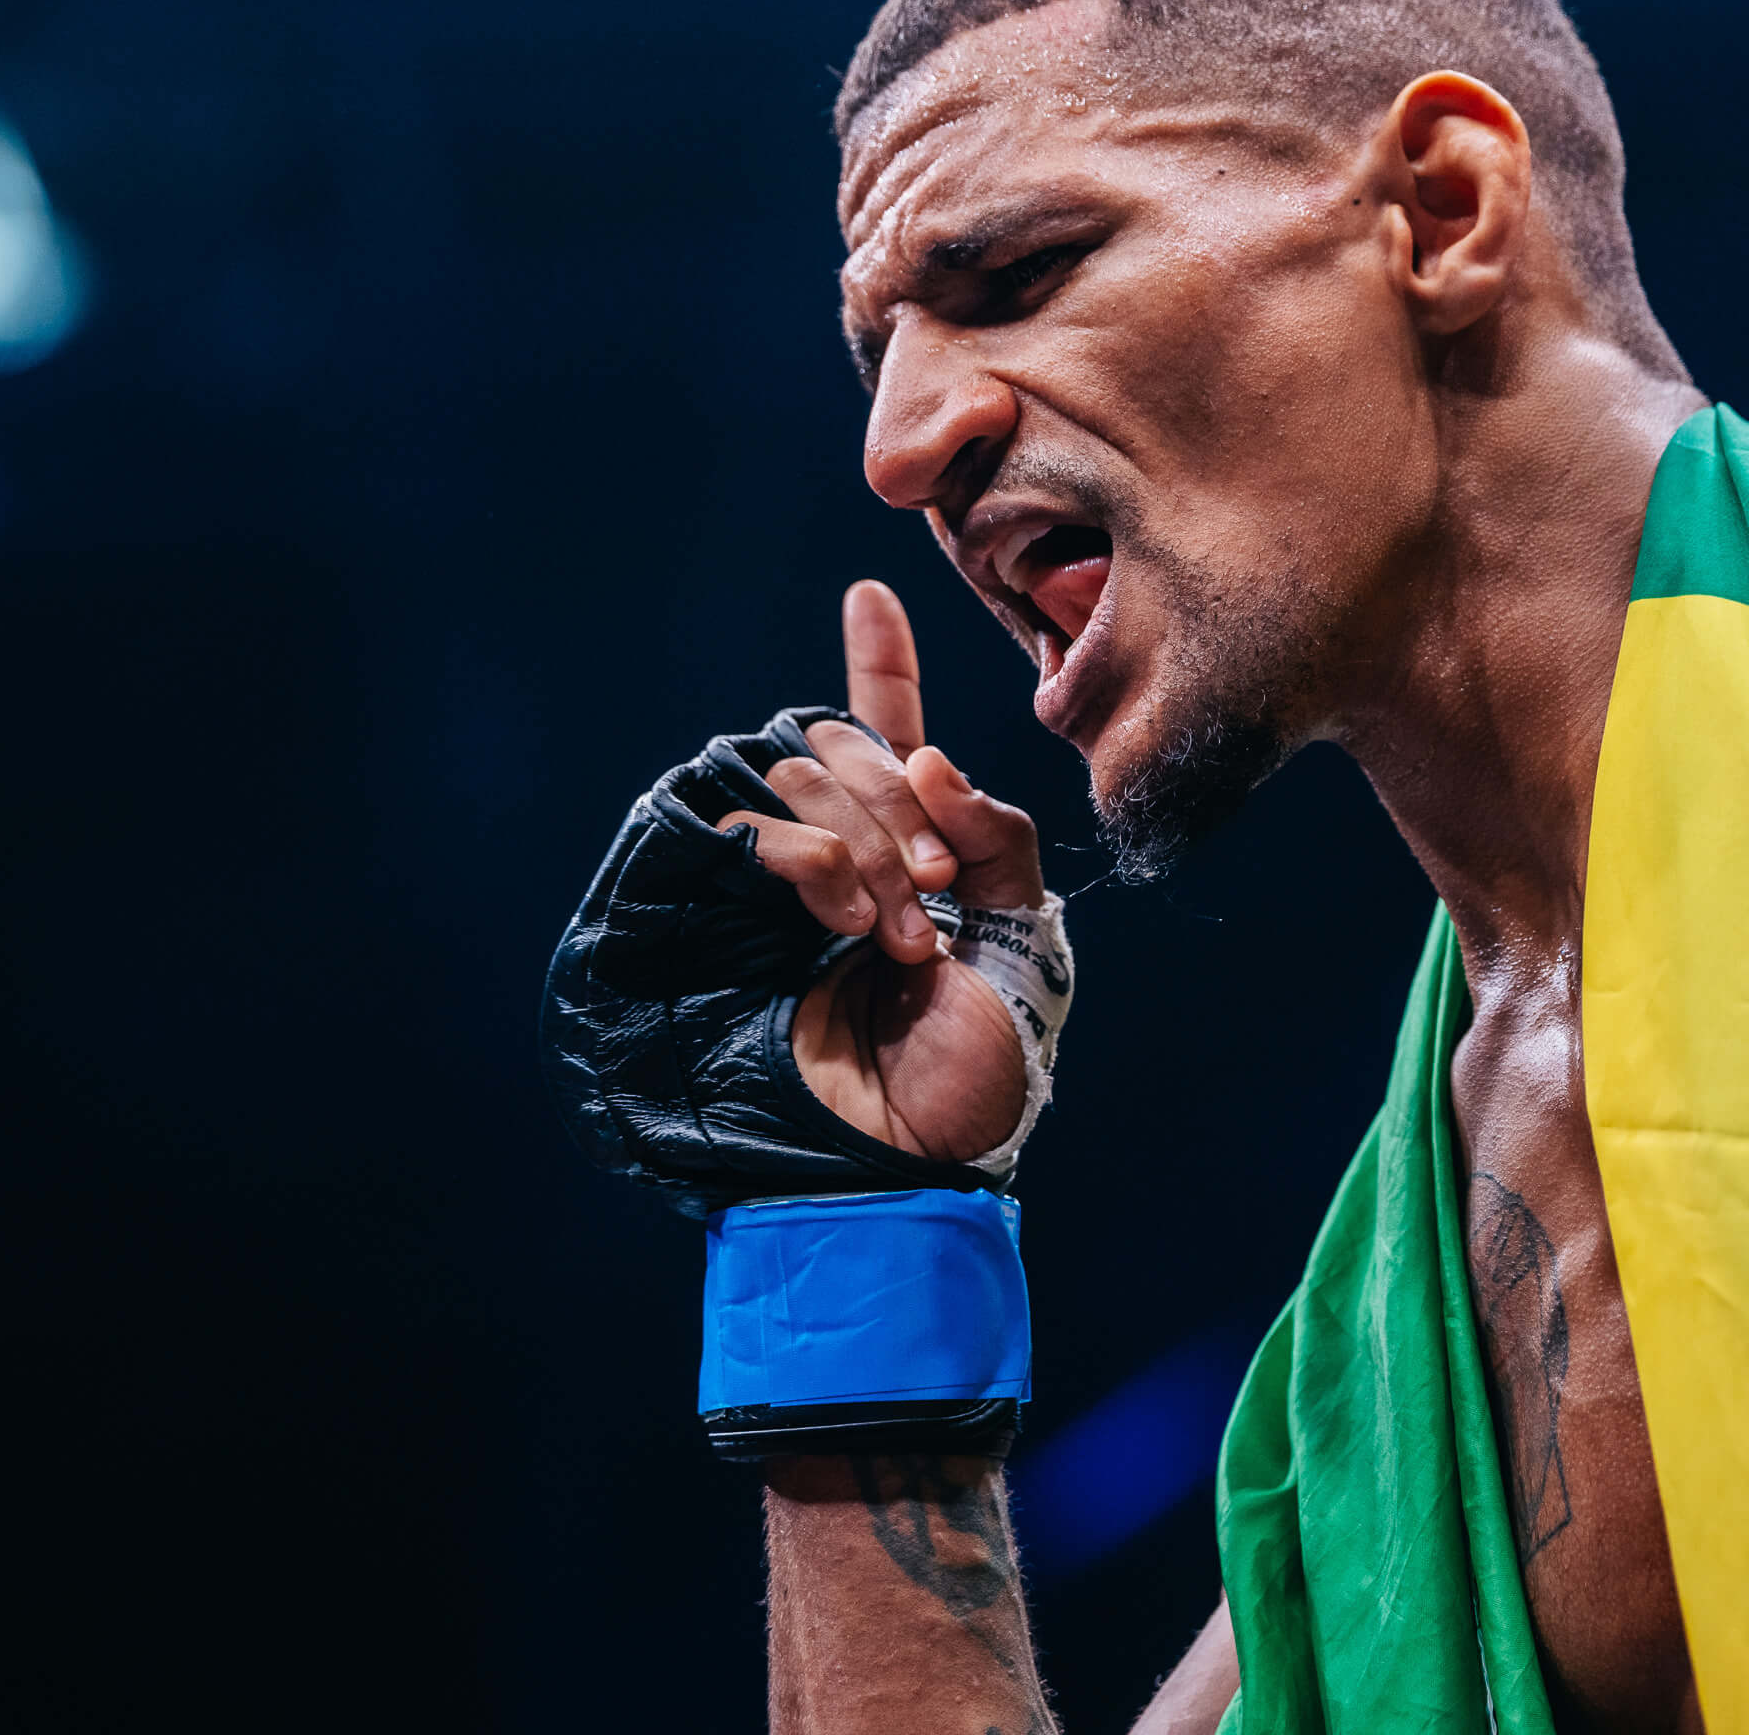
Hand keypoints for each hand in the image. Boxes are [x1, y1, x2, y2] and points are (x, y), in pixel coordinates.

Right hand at [715, 581, 1043, 1163]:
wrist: (909, 1155)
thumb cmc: (976, 1067)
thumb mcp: (1024, 936)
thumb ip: (995, 834)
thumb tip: (928, 759)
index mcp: (915, 852)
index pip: (888, 737)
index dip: (880, 664)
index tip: (874, 593)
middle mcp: (841, 854)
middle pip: (846, 745)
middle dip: (903, 801)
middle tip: (940, 885)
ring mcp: (778, 881)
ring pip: (804, 776)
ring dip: (869, 843)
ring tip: (903, 934)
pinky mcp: (723, 907)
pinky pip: (758, 827)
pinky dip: (815, 860)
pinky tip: (846, 919)